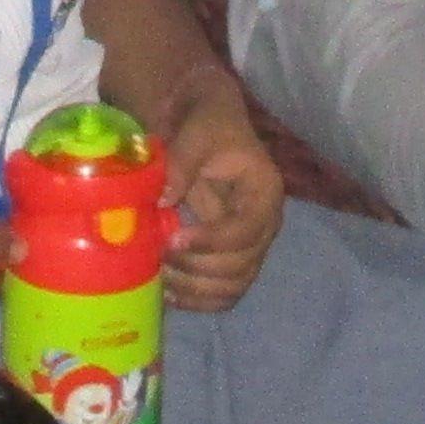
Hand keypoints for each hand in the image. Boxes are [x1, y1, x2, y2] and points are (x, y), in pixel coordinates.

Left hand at [154, 85, 283, 311]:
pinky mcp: (232, 258)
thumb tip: (164, 200)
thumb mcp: (196, 131)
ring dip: (195, 289)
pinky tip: (169, 293)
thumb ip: (181, 162)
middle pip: (241, 265)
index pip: (247, 230)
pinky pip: (223, 293)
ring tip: (160, 276)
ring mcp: (250, 246)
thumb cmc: (206, 123)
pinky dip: (198, 300)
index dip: (212, 241)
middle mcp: (265, 225)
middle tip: (159, 256)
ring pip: (233, 287)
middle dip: (198, 267)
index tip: (173, 239)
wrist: (205, 125)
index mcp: (265, 192)